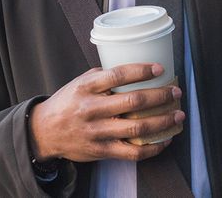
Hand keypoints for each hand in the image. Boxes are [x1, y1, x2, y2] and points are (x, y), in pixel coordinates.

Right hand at [29, 63, 183, 162]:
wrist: (44, 131)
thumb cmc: (66, 103)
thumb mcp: (79, 82)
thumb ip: (103, 77)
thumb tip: (133, 70)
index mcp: (86, 87)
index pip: (118, 75)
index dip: (142, 71)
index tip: (159, 68)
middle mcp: (92, 109)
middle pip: (134, 102)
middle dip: (160, 96)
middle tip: (175, 92)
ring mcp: (97, 131)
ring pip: (138, 127)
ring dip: (163, 121)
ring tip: (177, 115)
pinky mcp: (101, 150)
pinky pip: (133, 151)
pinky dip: (153, 147)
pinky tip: (164, 140)